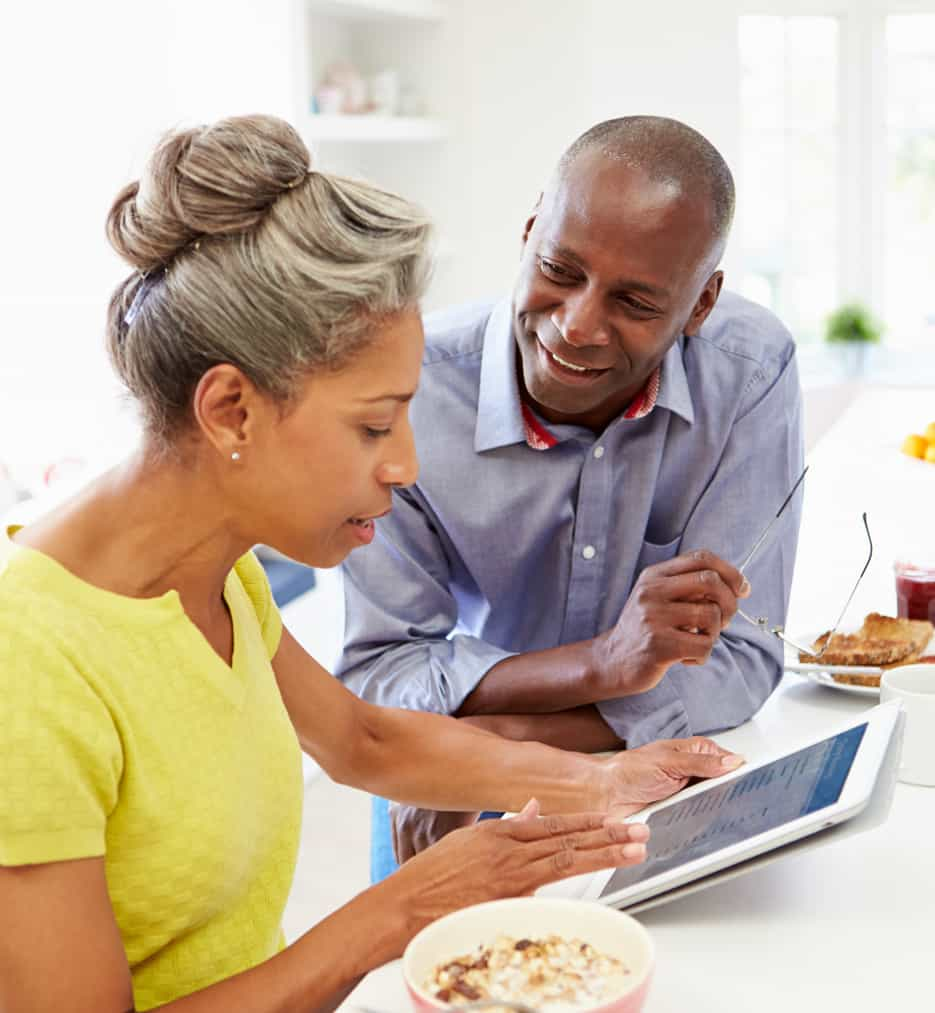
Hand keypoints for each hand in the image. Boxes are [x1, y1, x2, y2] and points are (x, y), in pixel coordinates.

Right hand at [387, 799, 649, 934]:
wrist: (402, 906)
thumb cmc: (430, 877)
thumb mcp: (468, 841)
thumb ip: (507, 826)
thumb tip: (533, 809)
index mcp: (501, 834)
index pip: (555, 824)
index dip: (589, 822)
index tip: (615, 819)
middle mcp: (509, 851)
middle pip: (568, 840)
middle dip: (608, 836)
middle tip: (640, 831)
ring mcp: (509, 876)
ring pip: (566, 860)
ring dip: (604, 854)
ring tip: (633, 850)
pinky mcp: (506, 901)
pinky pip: (547, 888)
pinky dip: (573, 879)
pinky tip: (596, 875)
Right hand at [591, 549, 750, 696]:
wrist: (613, 661)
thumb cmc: (646, 630)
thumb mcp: (660, 598)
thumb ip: (690, 587)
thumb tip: (740, 585)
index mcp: (654, 576)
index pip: (701, 557)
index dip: (730, 571)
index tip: (742, 589)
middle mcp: (652, 591)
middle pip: (710, 581)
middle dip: (730, 603)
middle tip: (726, 621)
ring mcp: (654, 618)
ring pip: (711, 615)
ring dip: (716, 632)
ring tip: (700, 640)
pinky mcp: (658, 645)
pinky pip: (703, 646)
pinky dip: (703, 655)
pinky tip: (688, 658)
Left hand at [601, 736, 744, 818]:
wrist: (605, 795)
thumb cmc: (629, 770)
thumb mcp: (669, 762)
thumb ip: (701, 763)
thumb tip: (733, 762)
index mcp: (693, 752)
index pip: (726, 760)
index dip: (739, 770)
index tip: (753, 781)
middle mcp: (692, 772)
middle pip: (723, 783)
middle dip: (730, 792)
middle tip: (739, 802)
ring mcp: (687, 793)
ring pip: (713, 802)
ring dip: (715, 808)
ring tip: (723, 816)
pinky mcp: (680, 811)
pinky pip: (698, 818)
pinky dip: (701, 821)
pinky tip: (705, 825)